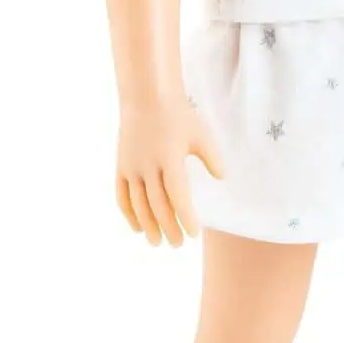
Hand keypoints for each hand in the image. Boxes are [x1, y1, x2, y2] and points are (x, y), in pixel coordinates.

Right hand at [115, 96, 224, 247]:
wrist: (147, 98)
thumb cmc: (179, 116)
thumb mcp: (200, 134)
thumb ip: (211, 157)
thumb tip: (222, 178)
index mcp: (169, 158)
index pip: (178, 195)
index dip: (186, 216)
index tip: (194, 233)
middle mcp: (147, 165)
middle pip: (157, 204)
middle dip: (168, 227)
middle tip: (178, 244)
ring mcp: (131, 166)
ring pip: (138, 204)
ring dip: (148, 226)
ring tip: (158, 243)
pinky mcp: (121, 166)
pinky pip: (122, 196)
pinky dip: (129, 214)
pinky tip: (138, 228)